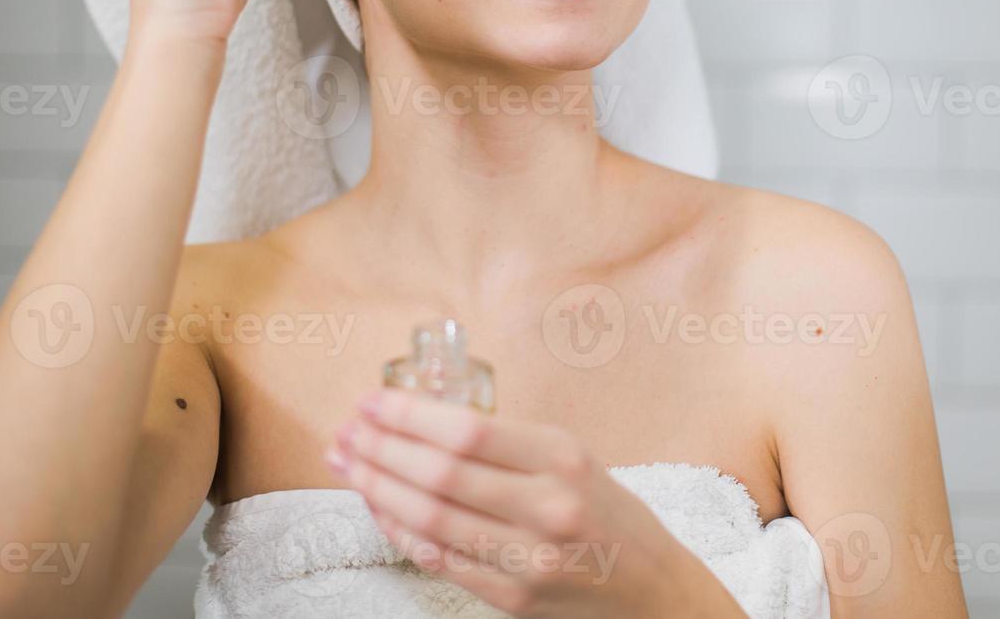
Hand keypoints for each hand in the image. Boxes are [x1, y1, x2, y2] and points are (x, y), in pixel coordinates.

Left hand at [324, 388, 726, 618]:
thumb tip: (421, 421)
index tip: (371, 401)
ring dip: (377, 487)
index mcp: (562, 458)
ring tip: (348, 463)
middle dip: (380, 448)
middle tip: (347, 431)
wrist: (653, 590)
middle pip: (440, 474)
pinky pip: (438, 559)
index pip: (468, 430)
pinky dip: (399, 531)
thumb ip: (508, 444)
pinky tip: (378, 506)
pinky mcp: (513, 599)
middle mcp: (547, 507)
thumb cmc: (607, 514)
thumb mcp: (572, 458)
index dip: (408, 415)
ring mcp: (528, 559)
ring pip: (430, 518)